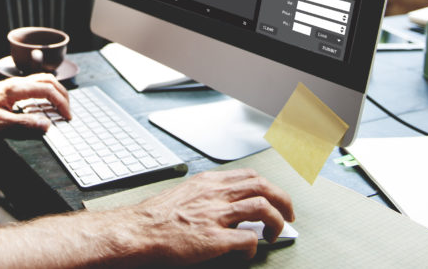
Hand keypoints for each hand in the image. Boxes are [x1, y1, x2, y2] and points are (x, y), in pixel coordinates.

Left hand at [0, 74, 70, 130]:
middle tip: (68, 113)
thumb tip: (46, 125)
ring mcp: (16, 83)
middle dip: (63, 96)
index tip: (67, 116)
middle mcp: (18, 82)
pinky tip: (47, 104)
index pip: (47, 89)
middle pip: (49, 81)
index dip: (61, 103)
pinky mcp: (14, 88)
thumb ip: (24, 123)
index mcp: (16, 89)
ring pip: (44, 80)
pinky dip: (48, 92)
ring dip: (56, 92)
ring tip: (62, 108)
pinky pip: (36, 84)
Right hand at [132, 168, 294, 262]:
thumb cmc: (156, 217)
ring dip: (277, 222)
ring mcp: (216, 215)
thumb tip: (225, 205)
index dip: (269, 187)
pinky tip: (247, 252)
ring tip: (275, 234)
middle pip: (263, 187)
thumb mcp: (184, 194)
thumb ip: (207, 196)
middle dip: (283, 201)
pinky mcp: (214, 239)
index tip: (275, 198)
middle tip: (288, 216)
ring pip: (263, 208)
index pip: (250, 176)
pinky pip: (248, 239)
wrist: (138, 231)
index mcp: (208, 183)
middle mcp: (215, 194)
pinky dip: (254, 247)